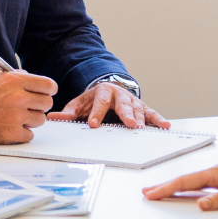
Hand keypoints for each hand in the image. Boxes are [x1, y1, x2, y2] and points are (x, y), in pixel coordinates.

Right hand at [0, 67, 56, 143]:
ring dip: (31, 120)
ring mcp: (16, 117)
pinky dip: (22, 133)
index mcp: (15, 80)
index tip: (45, 93)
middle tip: (29, 107)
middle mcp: (18, 97)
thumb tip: (31, 77)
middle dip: (39, 105)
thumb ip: (15, 74)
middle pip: (47, 103)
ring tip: (16, 117)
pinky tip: (10, 127)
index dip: (49, 90)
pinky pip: (30, 135)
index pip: (49, 85)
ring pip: (40, 120)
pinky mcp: (11, 133)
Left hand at [49, 82, 169, 129]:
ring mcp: (132, 100)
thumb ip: (68, 112)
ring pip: (138, 108)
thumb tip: (52, 117)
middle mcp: (120, 94)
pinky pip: (151, 113)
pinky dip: (159, 119)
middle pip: (123, 104)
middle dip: (126, 114)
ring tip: (144, 129)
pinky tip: (166, 126)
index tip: (94, 124)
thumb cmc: (93, 100)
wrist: (108, 90)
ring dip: (142, 119)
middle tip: (129, 124)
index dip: (97, 113)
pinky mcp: (141, 107)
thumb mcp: (79, 104)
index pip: (100, 102)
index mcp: (103, 92)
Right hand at [142, 163, 217, 209]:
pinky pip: (200, 183)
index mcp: (217, 173)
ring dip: (174, 186)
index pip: (185, 182)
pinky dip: (187, 187)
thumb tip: (200, 205)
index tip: (152, 194)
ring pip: (191, 181)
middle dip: (164, 186)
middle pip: (184, 180)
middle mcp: (216, 172)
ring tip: (160, 190)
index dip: (167, 188)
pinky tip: (186, 190)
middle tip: (147, 192)